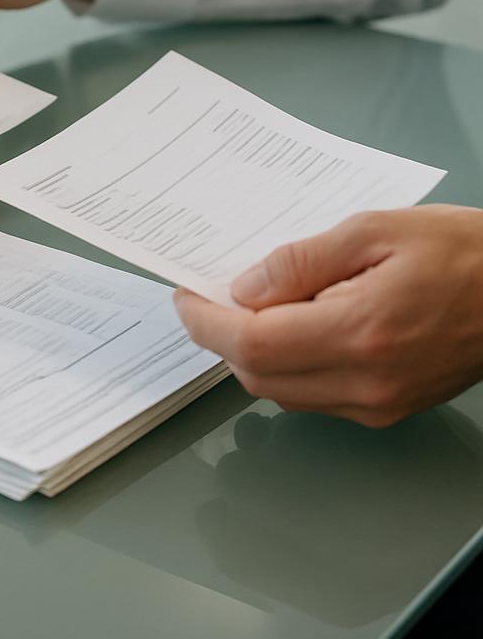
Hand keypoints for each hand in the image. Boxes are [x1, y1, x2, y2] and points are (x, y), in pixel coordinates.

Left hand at [174, 206, 482, 425]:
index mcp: (361, 333)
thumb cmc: (462, 253)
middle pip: (259, 376)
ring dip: (254, 352)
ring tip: (253, 302)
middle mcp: (367, 382)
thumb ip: (302, 260)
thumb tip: (245, 285)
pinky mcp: (388, 409)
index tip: (184, 297)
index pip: (253, 344)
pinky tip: (295, 324)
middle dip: (223, 337)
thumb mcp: (374, 230)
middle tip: (209, 293)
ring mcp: (378, 404)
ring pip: (284, 392)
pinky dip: (290, 364)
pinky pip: (316, 396)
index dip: (205, 322)